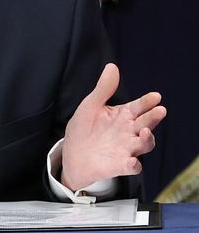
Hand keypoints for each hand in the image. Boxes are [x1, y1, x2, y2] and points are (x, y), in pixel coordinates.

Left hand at [61, 63, 165, 190]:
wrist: (72, 154)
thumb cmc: (84, 128)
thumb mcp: (90, 106)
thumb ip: (103, 89)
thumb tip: (112, 66)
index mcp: (123, 116)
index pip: (139, 107)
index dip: (147, 102)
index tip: (155, 96)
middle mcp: (129, 132)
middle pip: (146, 123)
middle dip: (154, 117)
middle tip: (160, 110)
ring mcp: (126, 148)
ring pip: (145, 144)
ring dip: (148, 139)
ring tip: (144, 132)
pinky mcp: (120, 165)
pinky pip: (132, 166)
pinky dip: (134, 165)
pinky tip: (132, 161)